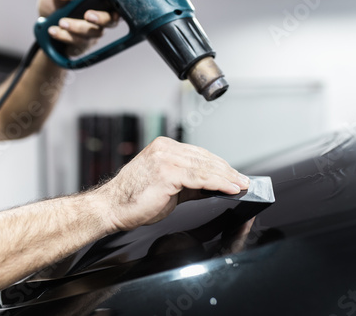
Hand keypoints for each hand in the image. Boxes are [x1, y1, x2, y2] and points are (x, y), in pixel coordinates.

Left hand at [37, 0, 118, 54]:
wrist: (42, 24)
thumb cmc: (53, 3)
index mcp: (96, 2)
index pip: (114, 4)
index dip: (117, 7)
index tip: (110, 6)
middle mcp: (97, 19)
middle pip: (110, 22)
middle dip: (100, 18)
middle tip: (87, 15)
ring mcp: (91, 34)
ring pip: (91, 33)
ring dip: (76, 28)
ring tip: (60, 22)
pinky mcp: (82, 46)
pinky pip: (78, 44)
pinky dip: (65, 37)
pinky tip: (53, 31)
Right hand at [95, 137, 250, 231]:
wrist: (111, 208)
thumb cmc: (134, 199)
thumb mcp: (168, 188)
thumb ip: (191, 184)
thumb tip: (213, 187)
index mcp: (164, 148)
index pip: (200, 155)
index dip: (220, 165)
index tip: (234, 174)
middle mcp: (165, 148)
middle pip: (205, 159)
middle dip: (227, 171)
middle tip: (244, 181)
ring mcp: (166, 158)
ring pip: (206, 167)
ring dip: (227, 177)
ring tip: (242, 185)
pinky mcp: (168, 172)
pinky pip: (200, 178)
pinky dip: (219, 183)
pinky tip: (230, 188)